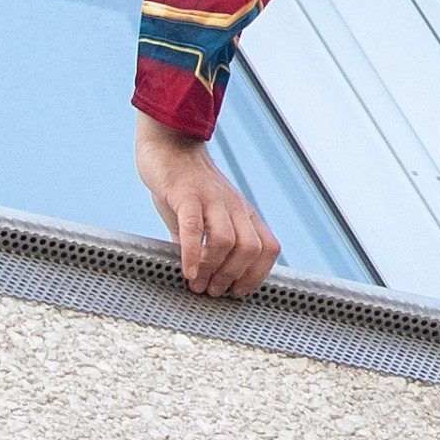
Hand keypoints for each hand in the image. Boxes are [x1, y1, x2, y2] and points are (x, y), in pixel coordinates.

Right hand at [134, 114, 281, 297]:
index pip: (268, 247)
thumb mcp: (206, 217)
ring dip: (213, 268)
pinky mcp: (186, 194)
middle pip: (250, 248)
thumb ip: (205, 244)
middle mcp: (234, 206)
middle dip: (232, 277)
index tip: (237, 293)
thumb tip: (200, 277)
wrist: (170, 147)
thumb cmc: (186, 188)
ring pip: (226, 240)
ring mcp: (212, 199)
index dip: (257, 275)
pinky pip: (193, 227)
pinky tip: (188, 271)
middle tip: (211, 291)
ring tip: (197, 284)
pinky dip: (192, 253)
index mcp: (243, 213)